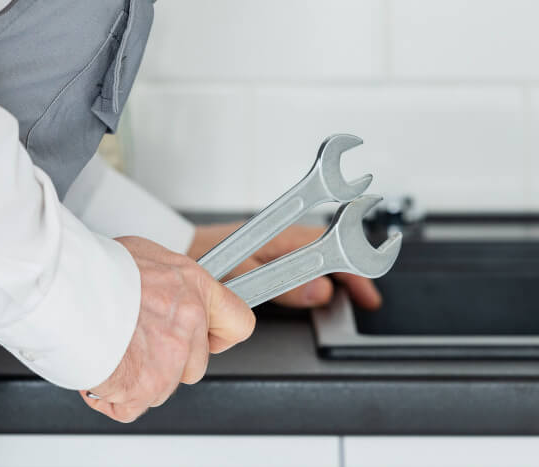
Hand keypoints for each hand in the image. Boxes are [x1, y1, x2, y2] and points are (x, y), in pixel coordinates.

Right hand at [82, 235, 254, 422]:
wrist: (66, 288)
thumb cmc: (97, 269)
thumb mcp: (146, 256)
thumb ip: (167, 282)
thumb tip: (163, 292)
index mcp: (195, 287)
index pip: (238, 322)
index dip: (221, 336)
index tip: (210, 338)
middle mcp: (190, 323)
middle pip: (195, 364)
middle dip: (169, 362)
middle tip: (137, 342)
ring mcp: (171, 357)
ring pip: (163, 387)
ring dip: (138, 379)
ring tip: (110, 350)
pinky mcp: (145, 386)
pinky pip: (131, 407)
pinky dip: (113, 397)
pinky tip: (100, 371)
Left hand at [188, 223, 382, 309]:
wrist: (172, 249)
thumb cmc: (199, 255)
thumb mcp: (244, 276)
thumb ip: (282, 286)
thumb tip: (321, 291)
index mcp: (279, 238)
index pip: (330, 250)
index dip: (352, 272)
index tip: (366, 292)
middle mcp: (279, 239)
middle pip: (329, 253)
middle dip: (351, 276)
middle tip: (366, 299)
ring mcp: (271, 247)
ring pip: (315, 259)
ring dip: (334, 277)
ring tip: (348, 296)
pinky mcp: (260, 255)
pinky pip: (297, 265)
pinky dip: (313, 278)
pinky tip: (314, 291)